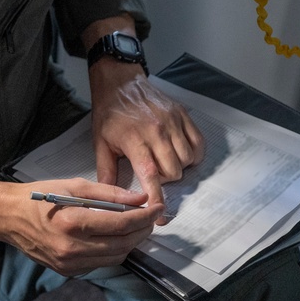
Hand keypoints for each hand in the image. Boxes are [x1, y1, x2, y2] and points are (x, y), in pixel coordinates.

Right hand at [0, 176, 161, 276]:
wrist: (7, 217)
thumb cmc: (37, 196)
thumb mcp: (71, 186)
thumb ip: (107, 192)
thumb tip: (138, 197)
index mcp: (72, 222)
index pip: (120, 223)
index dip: (143, 216)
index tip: (156, 207)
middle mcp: (71, 247)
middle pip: (122, 244)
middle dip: (141, 230)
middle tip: (149, 216)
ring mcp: (69, 263)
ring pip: (115, 257)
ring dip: (129, 242)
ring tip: (134, 226)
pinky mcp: (67, 271)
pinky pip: (100, 263)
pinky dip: (113, 251)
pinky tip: (113, 237)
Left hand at [89, 61, 204, 222]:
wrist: (120, 83)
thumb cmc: (109, 113)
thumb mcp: (101, 142)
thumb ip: (106, 171)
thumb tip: (107, 198)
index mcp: (134, 140)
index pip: (151, 174)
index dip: (157, 197)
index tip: (161, 217)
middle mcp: (156, 131)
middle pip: (174, 171)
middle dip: (165, 180)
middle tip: (154, 172)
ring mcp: (172, 122)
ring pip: (188, 159)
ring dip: (179, 167)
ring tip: (164, 160)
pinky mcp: (183, 115)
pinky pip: (198, 143)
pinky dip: (193, 154)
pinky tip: (180, 152)